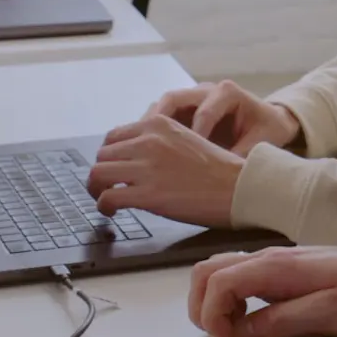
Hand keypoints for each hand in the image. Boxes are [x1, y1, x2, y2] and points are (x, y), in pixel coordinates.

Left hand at [86, 115, 243, 226]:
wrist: (239, 187)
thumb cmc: (220, 169)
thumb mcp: (188, 139)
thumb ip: (160, 142)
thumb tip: (136, 158)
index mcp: (159, 124)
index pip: (114, 135)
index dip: (109, 155)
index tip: (112, 168)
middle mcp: (149, 141)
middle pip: (102, 155)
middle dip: (101, 172)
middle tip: (105, 187)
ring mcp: (147, 167)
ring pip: (97, 174)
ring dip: (96, 189)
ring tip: (103, 199)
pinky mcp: (147, 194)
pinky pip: (108, 197)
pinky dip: (103, 206)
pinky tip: (111, 211)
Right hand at [144, 80, 300, 155]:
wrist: (269, 120)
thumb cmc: (268, 128)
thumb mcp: (263, 140)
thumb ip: (243, 154)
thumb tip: (227, 176)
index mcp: (227, 92)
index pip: (204, 111)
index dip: (194, 135)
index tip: (188, 157)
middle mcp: (205, 90)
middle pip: (172, 99)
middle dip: (158, 123)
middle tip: (146, 148)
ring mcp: (191, 98)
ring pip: (161, 107)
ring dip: (148, 128)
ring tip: (139, 151)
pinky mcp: (184, 111)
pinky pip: (161, 117)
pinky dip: (152, 133)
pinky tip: (145, 153)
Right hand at [187, 244, 336, 336]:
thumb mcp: (324, 315)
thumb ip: (277, 323)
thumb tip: (239, 335)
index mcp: (275, 267)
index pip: (217, 282)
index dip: (211, 315)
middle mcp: (267, 258)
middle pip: (206, 270)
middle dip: (201, 306)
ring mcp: (271, 260)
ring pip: (218, 270)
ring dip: (213, 301)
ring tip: (235, 330)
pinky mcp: (278, 268)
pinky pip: (237, 275)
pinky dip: (228, 297)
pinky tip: (249, 319)